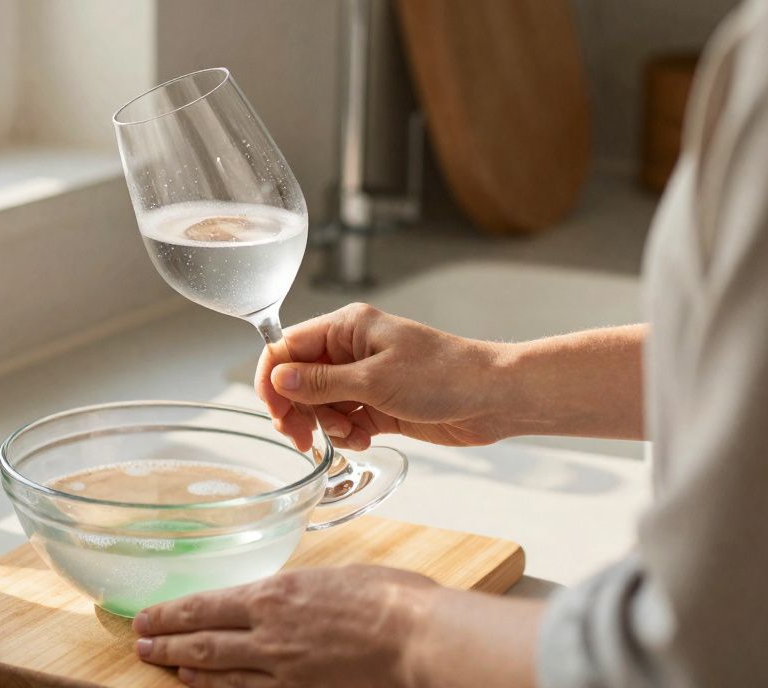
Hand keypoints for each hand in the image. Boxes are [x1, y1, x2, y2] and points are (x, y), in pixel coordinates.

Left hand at [133, 565, 437, 687]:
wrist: (418, 638)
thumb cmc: (388, 599)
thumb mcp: (333, 577)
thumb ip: (297, 591)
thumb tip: (281, 595)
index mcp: (273, 595)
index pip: (205, 606)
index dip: (170, 614)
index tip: (147, 616)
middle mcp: (268, 634)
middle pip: (202, 641)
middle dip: (166, 641)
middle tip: (141, 642)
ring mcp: (283, 669)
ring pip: (219, 671)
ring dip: (185, 668)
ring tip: (162, 664)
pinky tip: (201, 687)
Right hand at [255, 303, 512, 451]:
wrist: (493, 398)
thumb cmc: (444, 374)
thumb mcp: (374, 380)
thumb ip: (321, 382)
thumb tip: (278, 380)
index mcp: (346, 329)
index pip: (287, 347)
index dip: (274, 379)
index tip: (275, 412)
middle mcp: (350, 351)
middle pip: (298, 380)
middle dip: (298, 411)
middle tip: (302, 438)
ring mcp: (363, 379)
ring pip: (319, 405)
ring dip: (326, 426)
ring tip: (350, 435)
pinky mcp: (377, 405)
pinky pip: (343, 421)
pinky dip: (346, 435)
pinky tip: (364, 439)